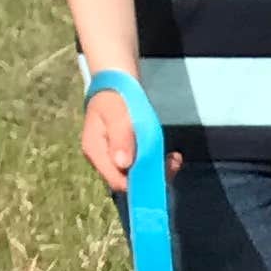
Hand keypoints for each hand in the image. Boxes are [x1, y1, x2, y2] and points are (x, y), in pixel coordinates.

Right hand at [80, 86, 179, 200]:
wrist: (115, 87)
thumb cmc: (113, 98)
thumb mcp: (116, 114)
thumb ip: (120, 137)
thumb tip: (123, 164)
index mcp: (95, 152)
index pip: (116, 181)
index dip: (138, 183)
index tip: (159, 172)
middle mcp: (104, 161)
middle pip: (129, 182)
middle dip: (153, 176)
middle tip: (172, 162)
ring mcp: (116, 159)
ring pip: (139, 176)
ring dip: (159, 170)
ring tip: (174, 158)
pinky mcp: (128, 156)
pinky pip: (144, 166)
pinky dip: (160, 163)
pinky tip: (172, 156)